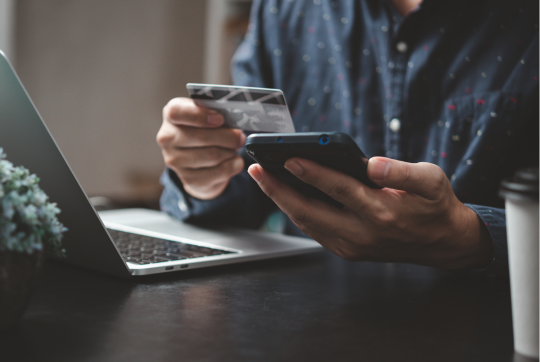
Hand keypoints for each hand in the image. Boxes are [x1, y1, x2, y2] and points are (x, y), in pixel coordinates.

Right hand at [157, 97, 245, 199]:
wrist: (198, 161)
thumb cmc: (205, 130)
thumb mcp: (207, 115)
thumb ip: (216, 113)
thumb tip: (236, 121)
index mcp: (171, 116)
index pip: (177, 112)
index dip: (200, 116)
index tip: (220, 119)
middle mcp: (167, 138)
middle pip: (201, 137)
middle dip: (227, 137)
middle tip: (239, 137)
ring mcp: (175, 161)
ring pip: (212, 156)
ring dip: (230, 152)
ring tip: (233, 149)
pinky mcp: (188, 179)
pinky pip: (218, 172)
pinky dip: (233, 165)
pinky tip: (235, 161)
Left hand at [248, 157, 492, 269]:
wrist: (442, 243)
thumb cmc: (434, 206)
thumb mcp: (432, 181)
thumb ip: (403, 172)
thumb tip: (372, 164)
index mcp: (382, 212)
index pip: (339, 189)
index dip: (312, 172)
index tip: (288, 157)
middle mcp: (362, 234)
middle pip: (310, 211)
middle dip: (278, 190)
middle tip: (256, 169)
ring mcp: (352, 246)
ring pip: (306, 223)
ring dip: (281, 201)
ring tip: (263, 179)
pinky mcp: (347, 251)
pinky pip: (314, 230)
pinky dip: (295, 212)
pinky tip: (283, 195)